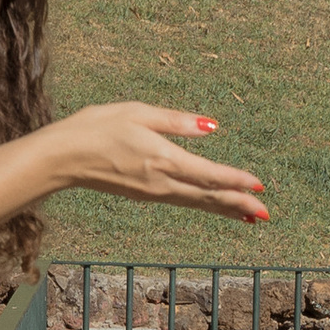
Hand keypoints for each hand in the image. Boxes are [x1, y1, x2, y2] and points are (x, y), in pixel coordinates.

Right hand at [48, 103, 267, 220]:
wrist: (63, 158)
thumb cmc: (97, 127)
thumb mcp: (139, 112)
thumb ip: (177, 121)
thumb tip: (211, 127)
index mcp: (162, 159)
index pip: (208, 173)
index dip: (236, 181)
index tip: (259, 186)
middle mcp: (161, 183)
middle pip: (208, 197)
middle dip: (239, 205)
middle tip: (267, 214)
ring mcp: (153, 193)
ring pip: (197, 203)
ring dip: (226, 209)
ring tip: (251, 217)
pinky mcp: (145, 196)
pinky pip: (184, 202)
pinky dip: (205, 206)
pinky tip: (216, 206)